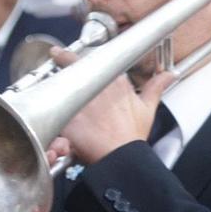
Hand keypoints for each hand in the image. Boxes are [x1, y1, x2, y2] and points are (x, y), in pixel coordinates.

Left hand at [55, 49, 173, 166]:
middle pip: (73, 62)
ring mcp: (81, 98)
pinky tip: (41, 104)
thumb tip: (169, 75)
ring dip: (52, 77)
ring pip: (59, 77)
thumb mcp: (148, 109)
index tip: (72, 53)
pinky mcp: (67, 114)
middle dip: (63, 58)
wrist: (121, 157)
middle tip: (55, 55)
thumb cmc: (132, 137)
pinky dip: (44, 102)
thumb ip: (156, 87)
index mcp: (115, 80)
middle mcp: (98, 85)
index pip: (95, 57)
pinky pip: (49, 102)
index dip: (82, 55)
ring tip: (48, 81)